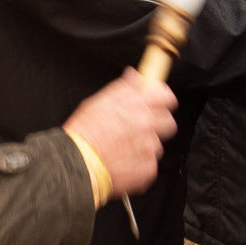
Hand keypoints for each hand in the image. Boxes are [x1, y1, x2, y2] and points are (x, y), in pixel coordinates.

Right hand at [63, 69, 177, 198]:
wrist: (77, 162)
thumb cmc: (84, 133)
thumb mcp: (99, 101)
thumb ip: (123, 88)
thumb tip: (134, 76)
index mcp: (138, 104)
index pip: (166, 96)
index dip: (162, 100)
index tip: (158, 103)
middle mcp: (148, 124)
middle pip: (167, 122)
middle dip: (157, 124)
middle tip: (140, 128)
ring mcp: (150, 147)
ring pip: (156, 144)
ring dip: (144, 146)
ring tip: (123, 148)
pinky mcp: (148, 168)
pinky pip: (150, 163)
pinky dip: (139, 163)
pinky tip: (122, 161)